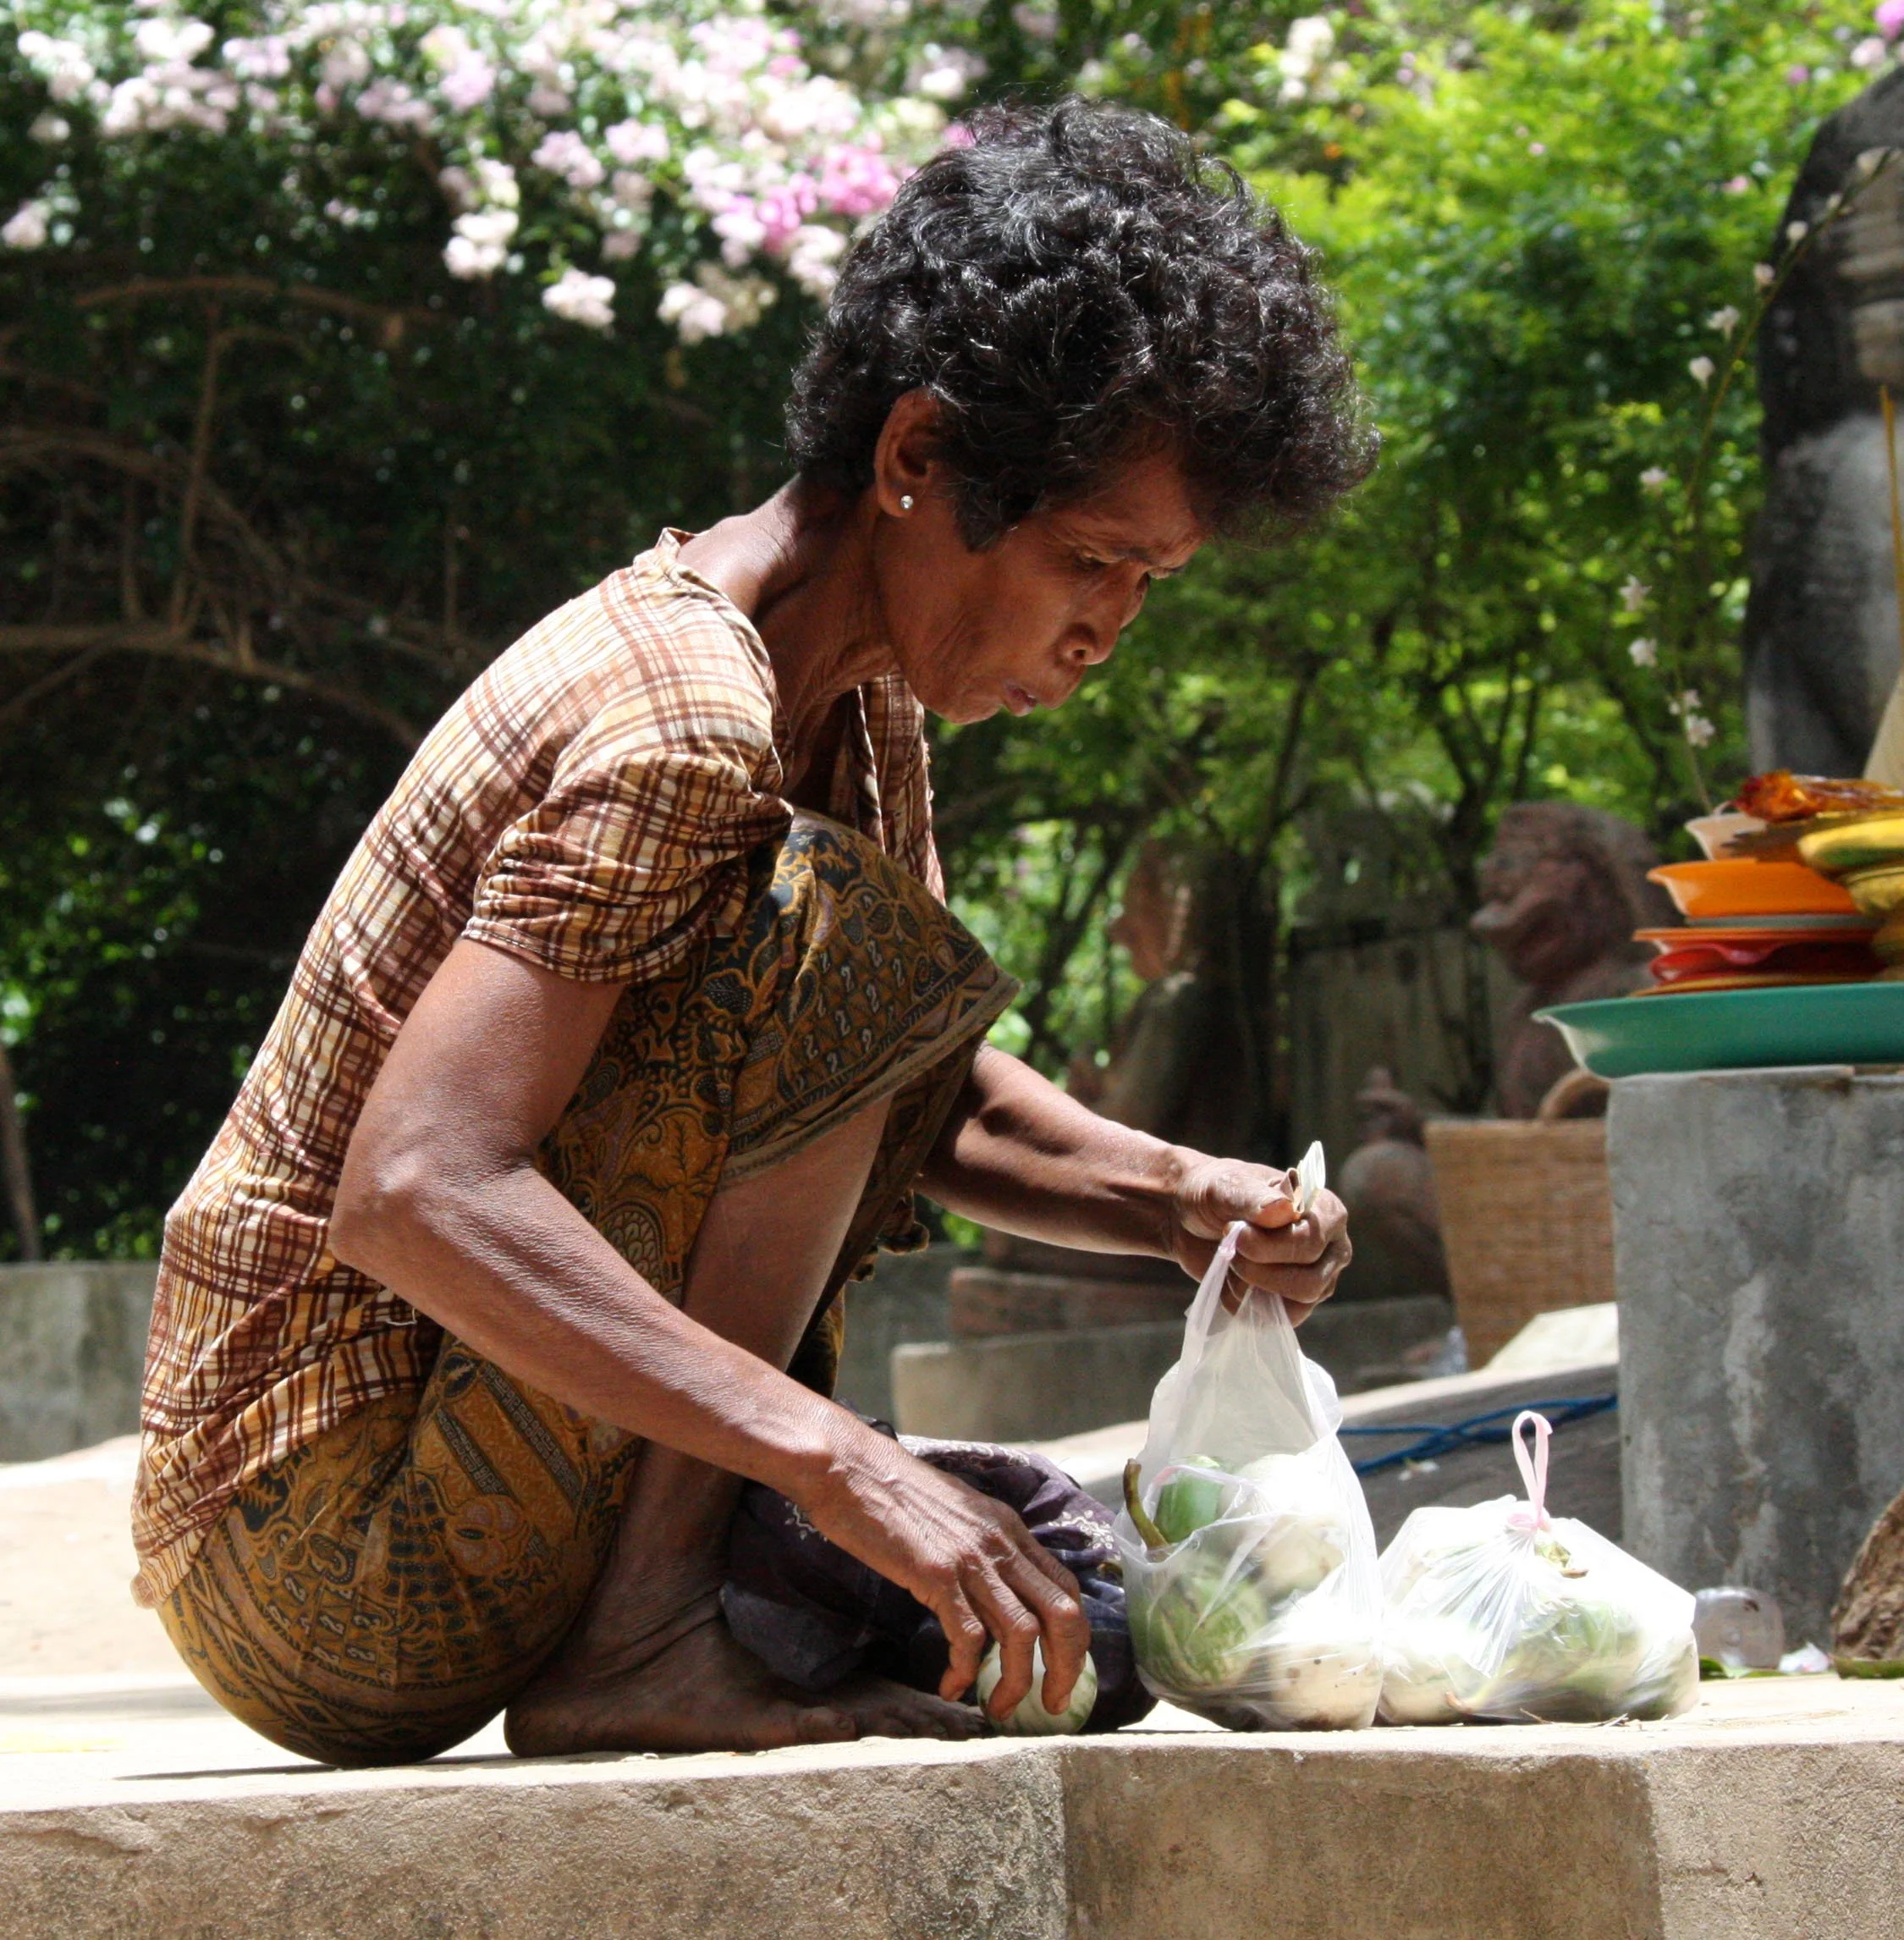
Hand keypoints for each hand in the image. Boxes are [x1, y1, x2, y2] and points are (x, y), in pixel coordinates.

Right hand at [794, 1421, 1090, 1724]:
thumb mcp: (956, 1511)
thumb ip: (982, 1545)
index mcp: (1009, 1527)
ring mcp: (971, 1558)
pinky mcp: (936, 1574)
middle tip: (1053, 1704)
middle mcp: (1000, 1543)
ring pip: (1023, 1634)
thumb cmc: (893, 1490)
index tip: (1063, 1670)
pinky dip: (965, 1672)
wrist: (850, 1467)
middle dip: (1067, 1668)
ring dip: (1018, 1682)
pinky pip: (968, 1637)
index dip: (1074, 1637)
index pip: (1066, 1587)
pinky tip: (951, 1686)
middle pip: (1063, 1614)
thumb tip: (993, 1588)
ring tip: (1000, 1708)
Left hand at [1164, 1150, 1351, 1321]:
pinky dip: (1247, 1304)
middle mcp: (1329, 1246)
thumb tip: (1285, 1209)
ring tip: (1233, 1261)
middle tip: (1231, 1246)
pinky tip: (1233, 1279)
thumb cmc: (1216, 1195)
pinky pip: (1279, 1319)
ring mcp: (1315, 1277)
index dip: (1269, 1246)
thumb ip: (1254, 1196)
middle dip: (1258, 1269)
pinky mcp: (1294, 1302)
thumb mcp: (1227, 1187)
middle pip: (1309, 1282)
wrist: (1190, 1218)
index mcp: (1325, 1209)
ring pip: (1298, 1303)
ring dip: (1252, 1286)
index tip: (1232, 1230)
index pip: (1312, 1242)